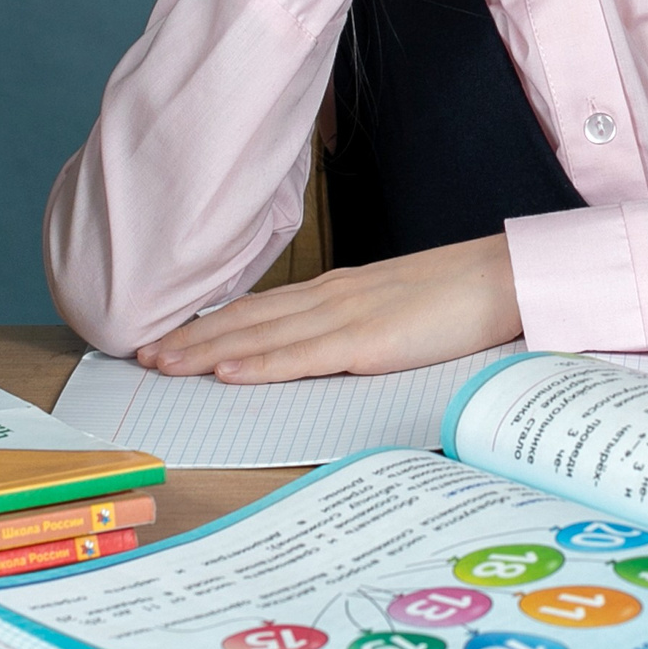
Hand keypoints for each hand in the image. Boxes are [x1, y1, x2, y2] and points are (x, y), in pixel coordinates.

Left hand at [138, 235, 521, 383]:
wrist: (507, 276)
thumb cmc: (462, 296)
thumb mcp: (397, 308)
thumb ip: (358, 324)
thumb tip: (327, 348)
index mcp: (339, 291)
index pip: (261, 308)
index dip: (211, 323)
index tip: (171, 337)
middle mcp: (332, 297)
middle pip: (246, 318)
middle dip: (190, 338)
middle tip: (140, 355)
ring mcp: (347, 317)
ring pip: (261, 336)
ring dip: (206, 352)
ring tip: (160, 364)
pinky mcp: (369, 342)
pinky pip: (303, 356)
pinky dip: (259, 364)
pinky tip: (226, 372)